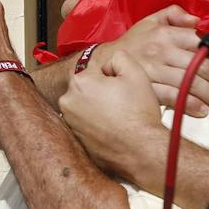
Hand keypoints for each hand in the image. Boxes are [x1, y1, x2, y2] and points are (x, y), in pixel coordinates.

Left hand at [58, 51, 164, 181]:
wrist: (141, 151)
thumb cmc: (139, 114)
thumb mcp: (136, 73)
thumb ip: (119, 58)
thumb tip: (108, 66)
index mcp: (79, 82)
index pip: (97, 71)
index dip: (114, 79)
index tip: (123, 91)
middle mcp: (67, 101)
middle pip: (88, 88)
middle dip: (103, 93)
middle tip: (122, 104)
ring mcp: (69, 123)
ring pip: (86, 106)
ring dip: (98, 109)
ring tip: (118, 118)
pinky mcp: (75, 139)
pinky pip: (86, 125)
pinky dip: (96, 126)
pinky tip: (112, 130)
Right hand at [92, 6, 208, 116]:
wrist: (101, 63)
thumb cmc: (131, 44)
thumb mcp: (149, 21)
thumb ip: (174, 14)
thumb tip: (196, 20)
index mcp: (166, 33)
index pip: (204, 45)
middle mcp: (161, 49)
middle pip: (202, 66)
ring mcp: (153, 69)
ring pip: (190, 82)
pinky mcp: (145, 87)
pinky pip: (171, 96)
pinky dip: (188, 104)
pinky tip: (202, 111)